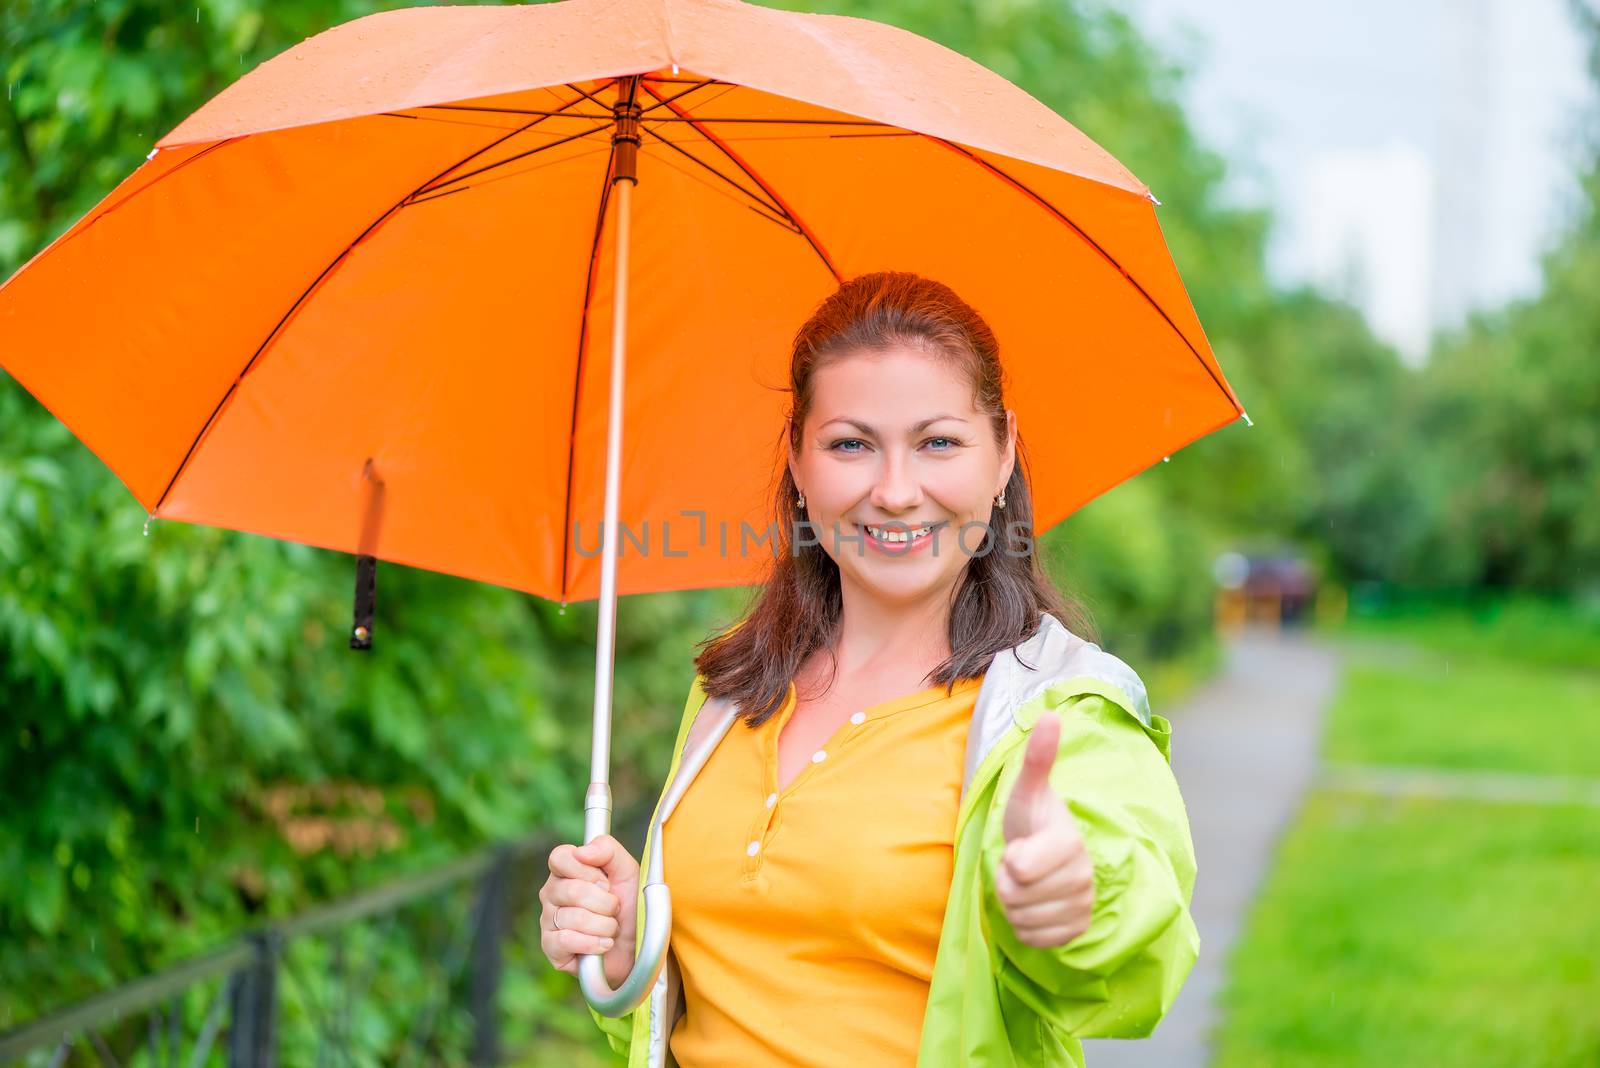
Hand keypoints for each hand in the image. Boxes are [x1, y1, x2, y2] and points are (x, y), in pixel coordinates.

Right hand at [539, 835, 639, 985]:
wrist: (638, 947)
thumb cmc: (630, 906)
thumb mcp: (627, 871)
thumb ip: (607, 850)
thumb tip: (582, 851)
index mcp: (566, 870)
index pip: (559, 857)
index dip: (588, 871)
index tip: (606, 883)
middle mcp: (552, 893)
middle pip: (572, 890)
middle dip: (605, 903)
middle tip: (614, 909)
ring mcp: (548, 920)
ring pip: (573, 918)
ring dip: (604, 926)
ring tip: (611, 929)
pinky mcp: (550, 947)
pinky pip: (565, 941)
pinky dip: (592, 943)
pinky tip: (603, 945)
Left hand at [998, 712, 1093, 947]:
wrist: (1051, 855)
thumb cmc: (1034, 820)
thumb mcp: (1028, 790)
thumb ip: (1038, 757)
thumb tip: (1049, 715)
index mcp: (1069, 842)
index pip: (1018, 869)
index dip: (1008, 860)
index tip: (1018, 847)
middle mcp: (1083, 877)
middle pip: (1014, 896)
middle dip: (1006, 881)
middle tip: (1021, 864)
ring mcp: (1082, 906)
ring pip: (1021, 919)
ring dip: (1014, 904)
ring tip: (1028, 882)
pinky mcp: (1075, 932)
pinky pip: (1032, 938)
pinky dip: (1024, 926)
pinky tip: (1034, 904)